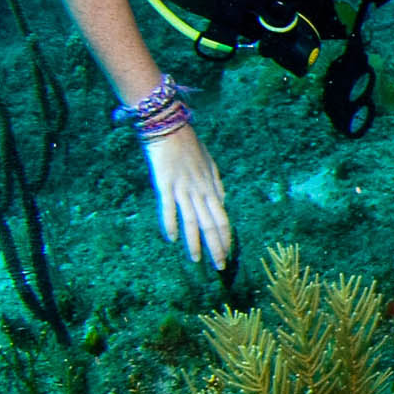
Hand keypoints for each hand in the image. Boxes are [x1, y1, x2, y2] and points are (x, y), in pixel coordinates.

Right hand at [142, 124, 233, 268]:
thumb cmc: (190, 145)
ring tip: (198, 260)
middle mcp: (200, 190)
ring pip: (192, 221)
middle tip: (219, 266)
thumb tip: (223, 200)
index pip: (223, 219)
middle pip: (211, 224)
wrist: (170, 127)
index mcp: (212, 187)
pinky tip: (172, 239)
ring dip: (195, 243)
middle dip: (216, 247)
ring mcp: (183, 188)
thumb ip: (216, 184)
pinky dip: (170, 224)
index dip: (226, 238)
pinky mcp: (165, 184)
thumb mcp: (210, 164)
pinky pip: (168, 208)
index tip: (228, 254)